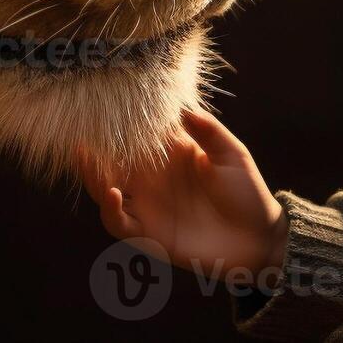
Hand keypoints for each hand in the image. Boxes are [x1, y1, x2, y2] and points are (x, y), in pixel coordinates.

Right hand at [78, 107, 289, 285]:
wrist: (259, 237)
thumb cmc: (247, 192)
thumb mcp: (232, 154)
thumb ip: (208, 130)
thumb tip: (180, 105)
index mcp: (169, 155)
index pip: (136, 134)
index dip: (118, 121)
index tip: (104, 105)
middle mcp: (152, 179)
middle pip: (112, 160)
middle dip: (95, 148)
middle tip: (83, 132)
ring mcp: (148, 206)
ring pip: (106, 190)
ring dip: (93, 176)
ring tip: (87, 159)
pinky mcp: (150, 234)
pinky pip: (119, 224)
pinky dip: (110, 210)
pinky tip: (114, 193)